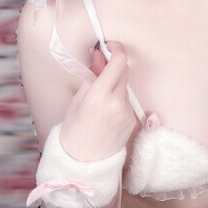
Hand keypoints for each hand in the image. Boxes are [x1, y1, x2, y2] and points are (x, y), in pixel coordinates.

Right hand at [59, 40, 137, 160]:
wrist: (82, 161)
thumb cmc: (74, 130)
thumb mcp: (77, 99)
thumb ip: (92, 75)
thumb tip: (98, 55)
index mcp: (98, 96)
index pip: (118, 62)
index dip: (116, 49)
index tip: (109, 46)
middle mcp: (116, 103)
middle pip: (124, 71)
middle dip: (114, 66)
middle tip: (100, 69)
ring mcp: (127, 112)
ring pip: (125, 87)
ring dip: (115, 85)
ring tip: (99, 101)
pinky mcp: (133, 120)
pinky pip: (126, 101)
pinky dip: (118, 100)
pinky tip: (106, 113)